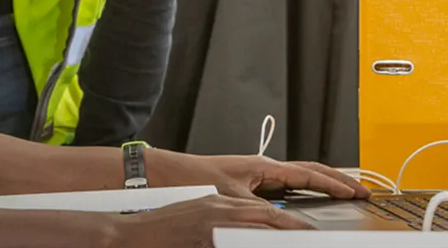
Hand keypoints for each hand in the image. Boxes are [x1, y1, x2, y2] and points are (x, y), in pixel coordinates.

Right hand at [107, 194, 310, 246]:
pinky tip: (267, 243)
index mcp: (220, 204)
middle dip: (292, 227)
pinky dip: (253, 241)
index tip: (306, 231)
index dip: (288, 221)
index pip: (264, 210)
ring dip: (278, 234)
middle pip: (266, 216)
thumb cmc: (165, 228)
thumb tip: (250, 231)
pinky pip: (235, 240)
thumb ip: (225, 222)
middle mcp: (219, 209)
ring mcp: (212, 222)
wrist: (134, 234)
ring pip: (256, 226)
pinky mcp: (203, 235)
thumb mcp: (200, 217)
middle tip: (313, 237)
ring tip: (299, 241)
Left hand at [150, 152, 370, 200]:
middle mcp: (264, 168)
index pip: (309, 175)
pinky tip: (307, 200)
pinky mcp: (249, 182)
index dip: (334, 184)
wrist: (169, 173)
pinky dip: (303, 190)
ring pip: (299, 176)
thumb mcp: (232, 200)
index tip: (355, 191)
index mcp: (265, 167)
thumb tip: (282, 224)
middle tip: (360, 190)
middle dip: (337, 180)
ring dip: (322, 183)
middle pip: (310, 171)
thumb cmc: (196, 178)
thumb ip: (260, 212)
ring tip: (343, 192)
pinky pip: (285, 185)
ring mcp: (258, 174)